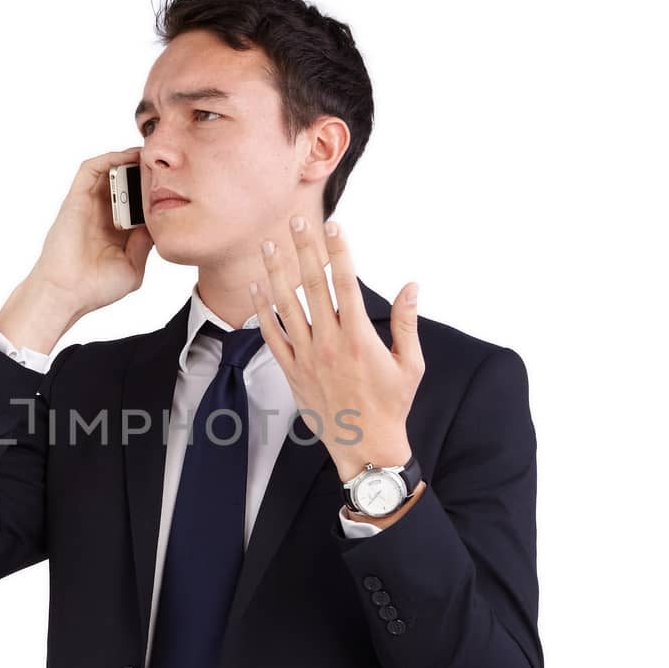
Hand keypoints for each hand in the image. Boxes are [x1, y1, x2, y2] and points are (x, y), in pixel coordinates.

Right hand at [30, 146, 156, 315]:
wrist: (67, 294)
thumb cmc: (95, 288)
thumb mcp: (133, 267)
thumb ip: (145, 244)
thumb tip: (157, 223)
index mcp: (117, 231)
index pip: (139, 203)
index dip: (155, 191)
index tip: (175, 183)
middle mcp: (103, 215)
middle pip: (126, 183)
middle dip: (144, 172)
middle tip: (165, 163)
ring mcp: (89, 205)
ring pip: (110, 172)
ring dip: (129, 161)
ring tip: (150, 154)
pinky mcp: (76, 199)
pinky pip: (91, 169)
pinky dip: (109, 159)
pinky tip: (128, 157)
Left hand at [250, 214, 422, 481]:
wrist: (365, 447)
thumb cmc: (392, 406)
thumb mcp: (411, 364)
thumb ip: (407, 322)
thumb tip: (411, 286)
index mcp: (359, 338)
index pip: (345, 284)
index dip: (338, 252)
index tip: (334, 226)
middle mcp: (329, 344)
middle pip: (312, 287)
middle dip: (304, 250)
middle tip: (296, 220)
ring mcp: (307, 358)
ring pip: (286, 307)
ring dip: (277, 273)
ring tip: (269, 245)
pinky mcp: (292, 372)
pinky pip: (272, 336)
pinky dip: (263, 311)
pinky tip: (257, 288)